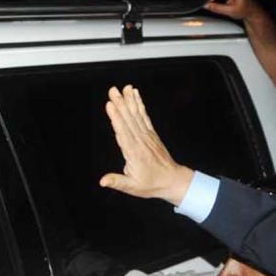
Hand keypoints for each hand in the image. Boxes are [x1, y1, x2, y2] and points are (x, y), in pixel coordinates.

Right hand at [99, 85, 193, 205]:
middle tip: (113, 90)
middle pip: (128, 119)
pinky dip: (140, 105)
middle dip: (120, 103)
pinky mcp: (151, 133)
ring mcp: (147, 136)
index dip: (116, 117)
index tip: (110, 105)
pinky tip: (136, 96)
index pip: (123, 131)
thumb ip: (117, 181)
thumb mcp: (132, 186)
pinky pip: (144, 116)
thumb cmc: (152, 183)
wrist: (173, 180)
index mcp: (134, 152)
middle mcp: (140, 141)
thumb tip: (103, 181)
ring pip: (136, 115)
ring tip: (124, 88)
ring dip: (129, 100)